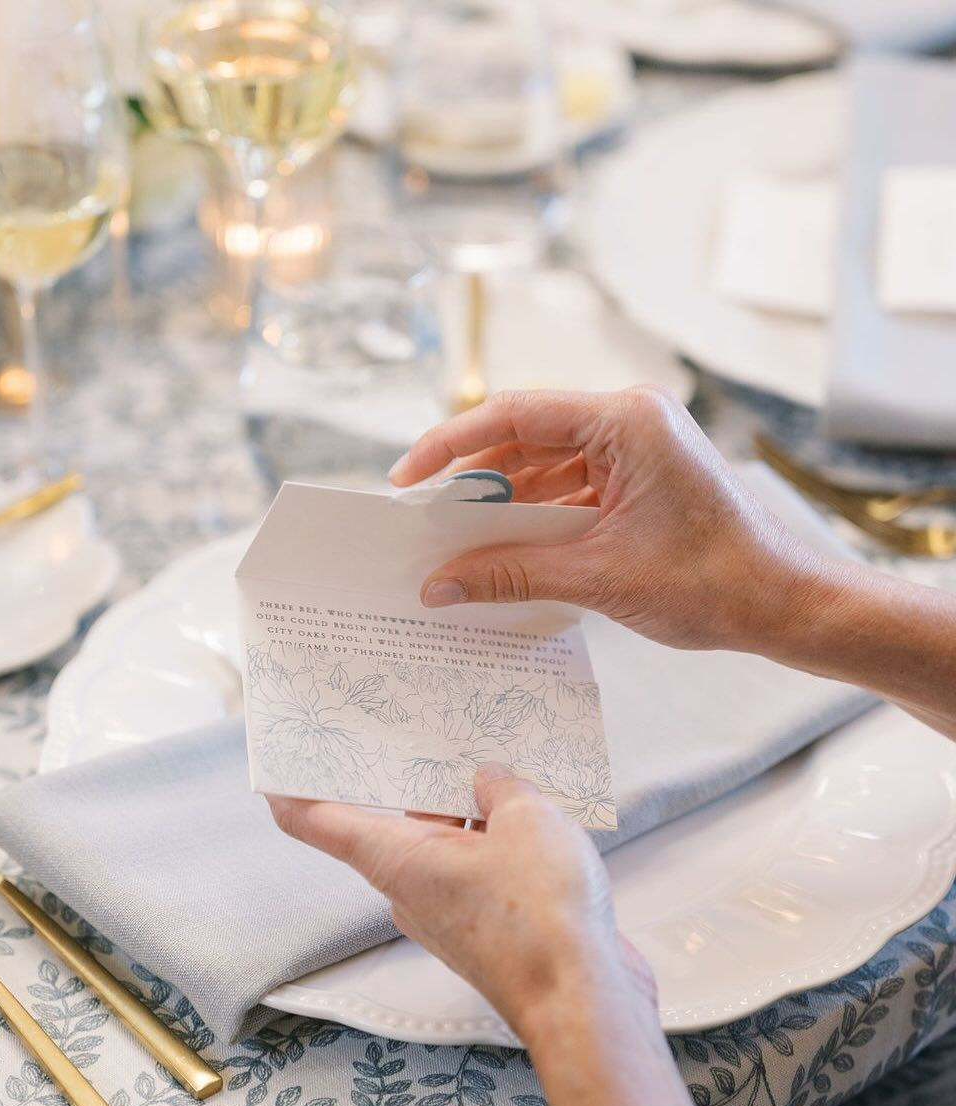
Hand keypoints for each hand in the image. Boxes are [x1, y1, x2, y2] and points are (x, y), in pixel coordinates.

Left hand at [268, 766, 657, 1043]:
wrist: (584, 1002)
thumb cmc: (541, 913)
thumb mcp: (525, 819)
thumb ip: (502, 788)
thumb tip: (489, 782)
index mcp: (399, 860)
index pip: (323, 824)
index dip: (294, 794)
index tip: (274, 769)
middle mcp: (413, 890)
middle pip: (399, 823)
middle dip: (416, 780)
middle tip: (426, 724)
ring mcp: (452, 914)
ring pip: (449, 846)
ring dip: (472, 811)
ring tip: (506, 764)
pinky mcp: (491, 930)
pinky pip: (483, 872)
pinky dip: (501, 844)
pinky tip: (539, 818)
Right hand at [389, 386, 830, 651]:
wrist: (784, 604)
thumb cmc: (714, 581)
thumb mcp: (598, 577)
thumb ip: (511, 574)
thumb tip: (439, 585)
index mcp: (626, 420)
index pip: (514, 415)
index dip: (451, 445)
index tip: (408, 480)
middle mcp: (631, 420)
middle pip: (527, 438)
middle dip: (475, 482)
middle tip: (425, 522)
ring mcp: (638, 448)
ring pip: (547, 466)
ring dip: (505, 505)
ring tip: (457, 544)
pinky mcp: (642, 478)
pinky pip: (573, 488)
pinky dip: (538, 518)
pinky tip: (505, 551)